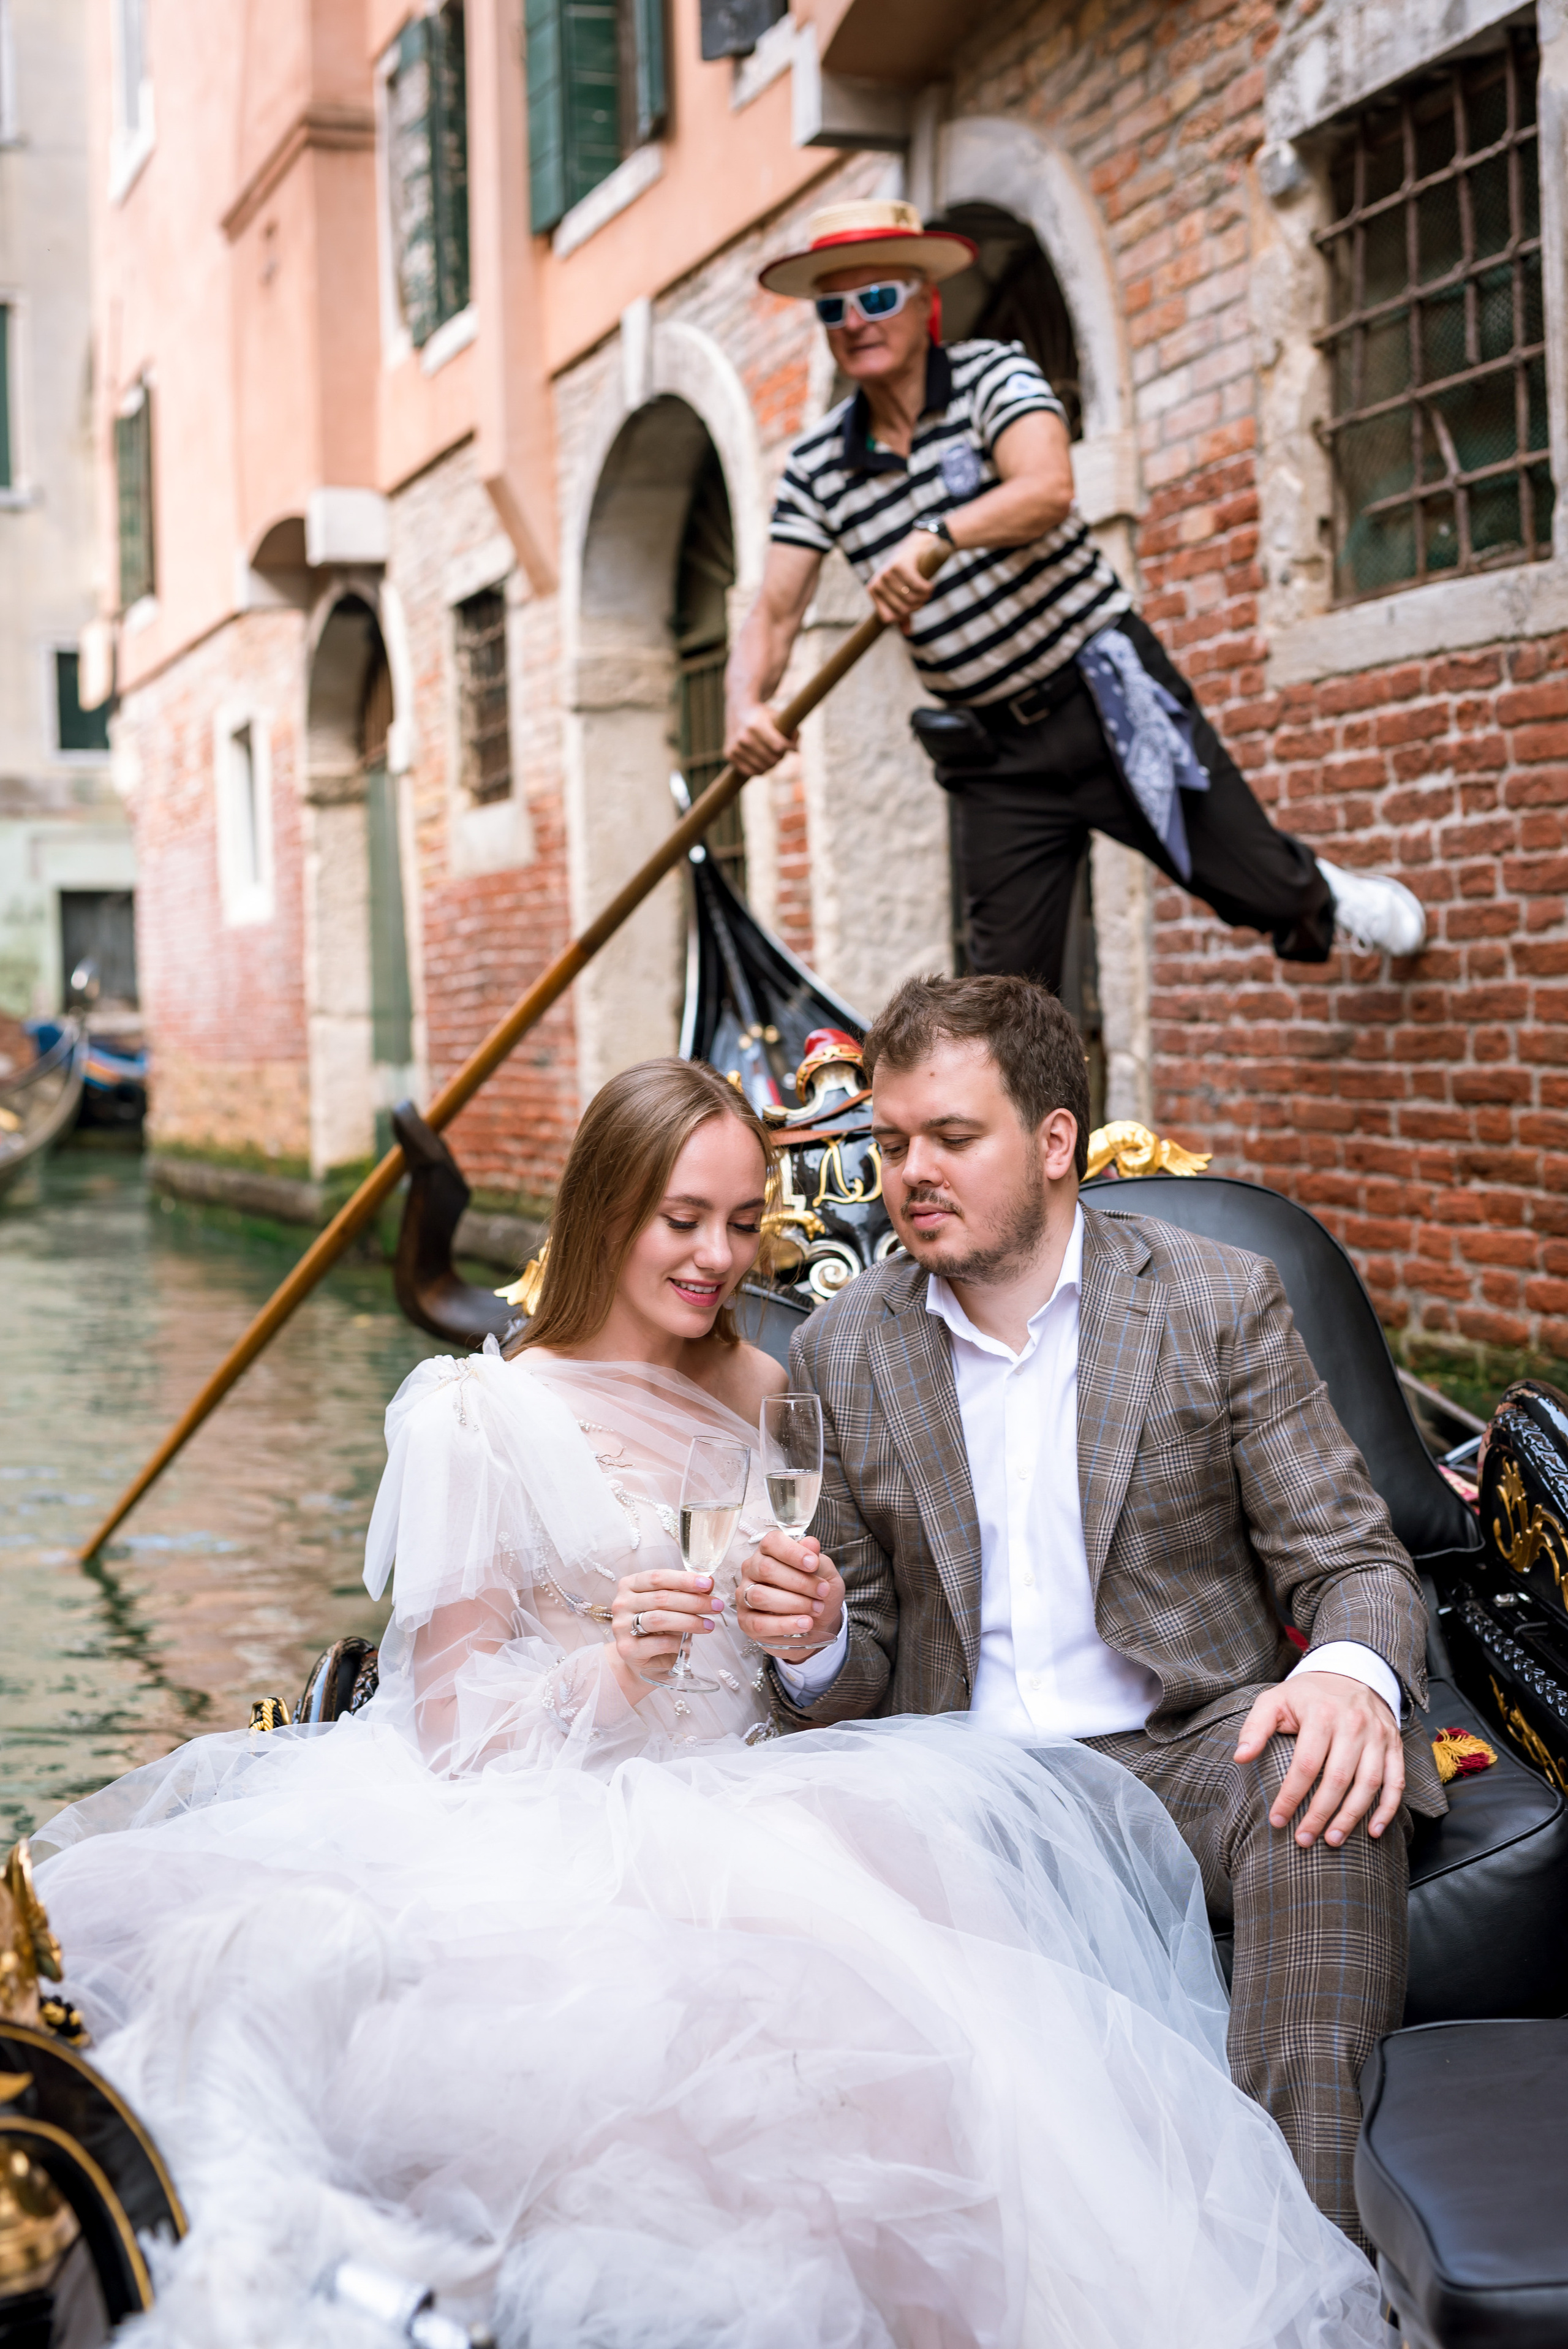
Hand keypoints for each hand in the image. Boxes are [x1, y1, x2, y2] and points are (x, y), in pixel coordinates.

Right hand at [609, 1568, 721, 1694]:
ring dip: (690, 1621)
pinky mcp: (627, 1650)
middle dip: (694, 1601)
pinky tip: (690, 1644)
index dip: (684, 1580)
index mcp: (630, 1585)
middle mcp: (622, 1603)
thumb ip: (685, 1592)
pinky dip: (679, 1642)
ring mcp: (621, 1627)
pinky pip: (659, 1643)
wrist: (640, 1659)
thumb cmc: (656, 1628)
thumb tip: (709, 1582)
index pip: (658, 1577)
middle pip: (662, 1598)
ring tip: (709, 1625)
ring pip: (660, 1619)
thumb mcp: (670, 1605)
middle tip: (716, 1606)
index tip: (707, 1584)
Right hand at [724, 702, 796, 776]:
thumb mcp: (778, 716)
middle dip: (781, 756)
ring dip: (771, 765)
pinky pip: (751, 772)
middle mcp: (744, 736)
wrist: (738, 711)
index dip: (790, 748)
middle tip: (781, 752)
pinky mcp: (729, 754)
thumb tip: (796, 750)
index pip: (780, 746)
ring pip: (763, 768)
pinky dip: (760, 770)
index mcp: (756, 725)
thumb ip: (792, 730)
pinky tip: (763, 762)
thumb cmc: (763, 716)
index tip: (794, 748)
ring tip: (773, 756)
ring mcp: (735, 747)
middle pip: (773, 759)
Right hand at [735, 1530, 844, 1661]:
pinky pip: (759, 1624)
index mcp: (769, 1552)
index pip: (772, 1543)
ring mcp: (745, 1595)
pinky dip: (784, 1625)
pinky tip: (804, 1624)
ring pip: (759, 1596)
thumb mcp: (824, 1572)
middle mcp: (752, 1570)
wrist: (817, 1620)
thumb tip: (811, 1544)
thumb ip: (817, 1558)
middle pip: (766, 1569)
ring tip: (816, 1609)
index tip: (814, 1564)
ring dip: (794, 1604)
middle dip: (799, 1582)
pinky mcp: (746, 1621)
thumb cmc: (816, 1590)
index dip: (792, 1552)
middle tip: (822, 1592)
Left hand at [867, 532, 941, 630]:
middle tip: (923, 598)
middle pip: (902, 610)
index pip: (888, 618)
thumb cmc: (908, 572)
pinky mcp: (901, 565)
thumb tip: (907, 634)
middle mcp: (877, 582)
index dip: (903, 616)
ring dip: (924, 598)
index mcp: (873, 591)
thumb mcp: (902, 594)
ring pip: (911, 599)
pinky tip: (930, 585)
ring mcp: (887, 573)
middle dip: (917, 606)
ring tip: (927, 591)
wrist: (917, 545)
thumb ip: (902, 614)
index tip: (911, 608)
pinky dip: (927, 589)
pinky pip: (918, 587)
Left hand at [1235, 1670, 1404, 1848]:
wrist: (1350, 1672)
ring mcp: (1377, 1736)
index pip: (1305, 1764)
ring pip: (1368, 1784)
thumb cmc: (1307, 1694)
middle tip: (1303, 1839)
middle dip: (1319, 1814)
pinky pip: (1396, 1781)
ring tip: (1332, 1840)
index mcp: (1321, 1714)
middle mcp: (1353, 1725)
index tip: (1277, 1819)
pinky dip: (1387, 1809)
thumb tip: (1241, 1757)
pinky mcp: (1393, 1745)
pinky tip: (1373, 1830)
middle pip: (1337, 1779)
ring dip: (1351, 1817)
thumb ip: (1255, 1728)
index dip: (1291, 1796)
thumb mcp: (1274, 1700)